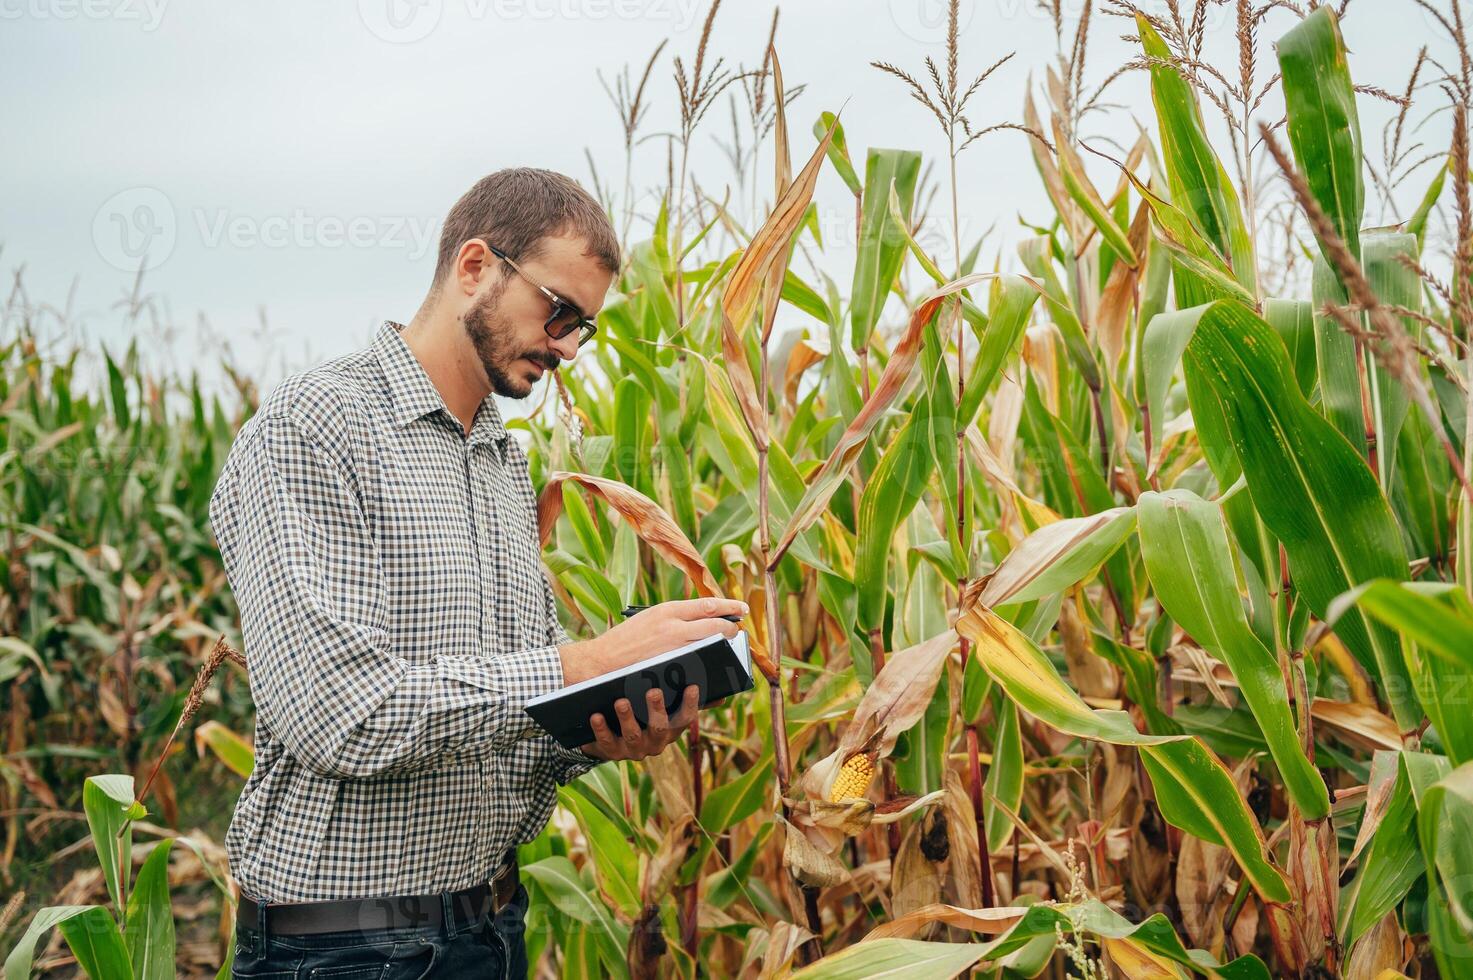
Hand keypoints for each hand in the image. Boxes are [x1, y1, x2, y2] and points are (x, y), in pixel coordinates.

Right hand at [557, 596, 747, 686]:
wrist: (600, 662)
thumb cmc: (625, 641)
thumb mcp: (649, 618)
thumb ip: (675, 618)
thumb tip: (705, 619)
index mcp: (667, 610)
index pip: (707, 605)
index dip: (729, 606)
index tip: (742, 608)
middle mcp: (673, 627)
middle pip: (715, 626)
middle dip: (731, 629)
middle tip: (737, 631)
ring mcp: (674, 650)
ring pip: (711, 646)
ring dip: (723, 647)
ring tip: (727, 648)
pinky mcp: (672, 670)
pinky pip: (700, 667)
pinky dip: (710, 666)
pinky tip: (713, 668)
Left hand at [579, 684, 699, 760]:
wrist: (611, 738)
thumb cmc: (643, 714)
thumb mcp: (665, 708)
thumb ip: (686, 700)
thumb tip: (722, 697)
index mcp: (671, 729)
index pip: (686, 718)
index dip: (691, 704)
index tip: (692, 686)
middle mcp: (656, 742)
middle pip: (660, 728)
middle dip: (657, 710)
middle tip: (654, 691)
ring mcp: (634, 749)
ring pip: (633, 736)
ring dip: (627, 718)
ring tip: (621, 701)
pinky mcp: (612, 752)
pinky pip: (606, 742)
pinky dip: (601, 729)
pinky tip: (596, 715)